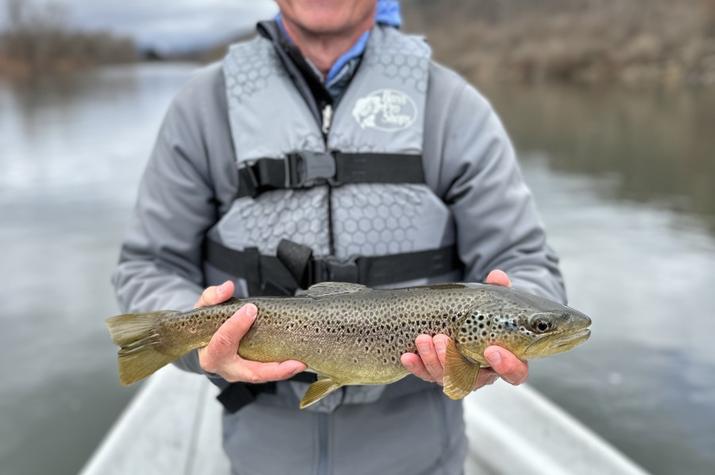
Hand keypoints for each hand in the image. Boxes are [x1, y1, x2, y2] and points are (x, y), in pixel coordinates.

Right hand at [196, 281, 305, 382]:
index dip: (235, 326)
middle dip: (272, 368)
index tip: (250, 309)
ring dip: (282, 371)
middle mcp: (226, 368)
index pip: (223, 342)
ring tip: (300, 363)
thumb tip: (228, 287)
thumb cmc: (208, 326)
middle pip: (250, 372)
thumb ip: (213, 296)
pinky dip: (282, 370)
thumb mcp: (205, 308)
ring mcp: (240, 373)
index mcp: (211, 354)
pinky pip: (267, 373)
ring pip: (262, 376)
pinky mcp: (252, 372)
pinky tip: (298, 362)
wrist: (206, 343)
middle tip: (293, 360)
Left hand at [400, 270, 528, 388]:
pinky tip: (407, 356)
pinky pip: (428, 375)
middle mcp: (485, 372)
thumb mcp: (493, 300)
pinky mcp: (440, 374)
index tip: (491, 350)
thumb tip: (497, 276)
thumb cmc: (486, 313)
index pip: (514, 373)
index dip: (506, 366)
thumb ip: (499, 289)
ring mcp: (461, 375)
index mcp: (507, 359)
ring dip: (434, 360)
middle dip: (455, 361)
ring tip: (424, 338)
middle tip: (443, 340)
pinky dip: (417, 367)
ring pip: (448, 378)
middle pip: (475, 380)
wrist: (465, 318)